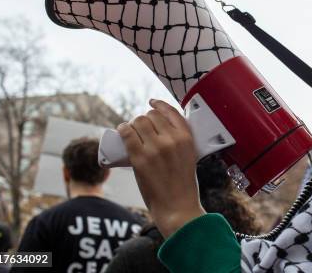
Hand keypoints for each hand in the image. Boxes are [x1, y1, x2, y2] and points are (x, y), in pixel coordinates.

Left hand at [117, 99, 204, 237]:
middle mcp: (172, 139)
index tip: (152, 103)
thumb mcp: (189, 157)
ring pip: (138, 121)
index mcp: (187, 138)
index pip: (171, 111)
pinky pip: (127, 133)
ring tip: (131, 132)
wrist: (177, 208)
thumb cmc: (183, 186)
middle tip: (141, 130)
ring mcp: (155, 148)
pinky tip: (121, 131)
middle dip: (144, 119)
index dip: (159, 105)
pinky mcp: (140, 158)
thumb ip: (179, 143)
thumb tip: (162, 131)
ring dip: (132, 124)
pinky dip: (122, 129)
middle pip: (151, 115)